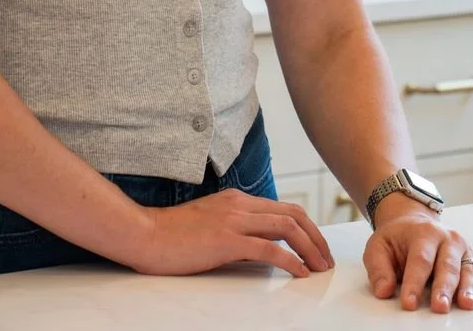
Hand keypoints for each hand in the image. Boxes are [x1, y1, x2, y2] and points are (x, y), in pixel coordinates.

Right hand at [128, 190, 335, 277]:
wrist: (145, 234)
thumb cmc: (173, 235)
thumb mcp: (210, 225)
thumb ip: (236, 231)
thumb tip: (262, 249)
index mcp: (237, 200)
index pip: (284, 208)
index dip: (307, 227)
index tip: (317, 248)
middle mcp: (240, 205)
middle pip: (293, 215)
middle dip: (316, 237)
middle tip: (327, 260)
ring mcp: (234, 220)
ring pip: (287, 228)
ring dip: (310, 249)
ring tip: (320, 268)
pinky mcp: (227, 240)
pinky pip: (269, 248)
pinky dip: (290, 260)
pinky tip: (299, 273)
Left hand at [363, 200, 472, 312]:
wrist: (411, 221)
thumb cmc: (396, 240)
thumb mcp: (378, 247)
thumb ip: (379, 268)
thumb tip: (384, 291)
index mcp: (422, 234)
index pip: (419, 261)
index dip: (414, 283)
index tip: (409, 303)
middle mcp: (446, 239)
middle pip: (446, 266)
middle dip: (443, 288)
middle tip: (439, 307)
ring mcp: (462, 248)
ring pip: (467, 270)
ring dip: (468, 288)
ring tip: (467, 305)